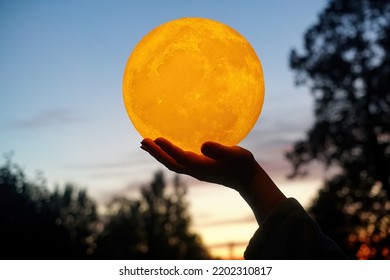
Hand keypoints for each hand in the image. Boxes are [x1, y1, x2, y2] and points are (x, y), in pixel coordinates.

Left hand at [140, 137, 258, 192]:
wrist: (247, 179)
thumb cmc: (243, 165)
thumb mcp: (236, 155)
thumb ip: (221, 151)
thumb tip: (203, 145)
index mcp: (202, 167)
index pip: (180, 158)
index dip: (168, 149)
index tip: (156, 138)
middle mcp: (195, 170)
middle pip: (170, 163)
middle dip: (156, 153)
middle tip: (141, 141)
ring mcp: (196, 171)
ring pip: (172, 163)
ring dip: (159, 154)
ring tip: (147, 144)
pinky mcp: (198, 168)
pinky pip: (178, 162)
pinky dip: (168, 154)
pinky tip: (166, 147)